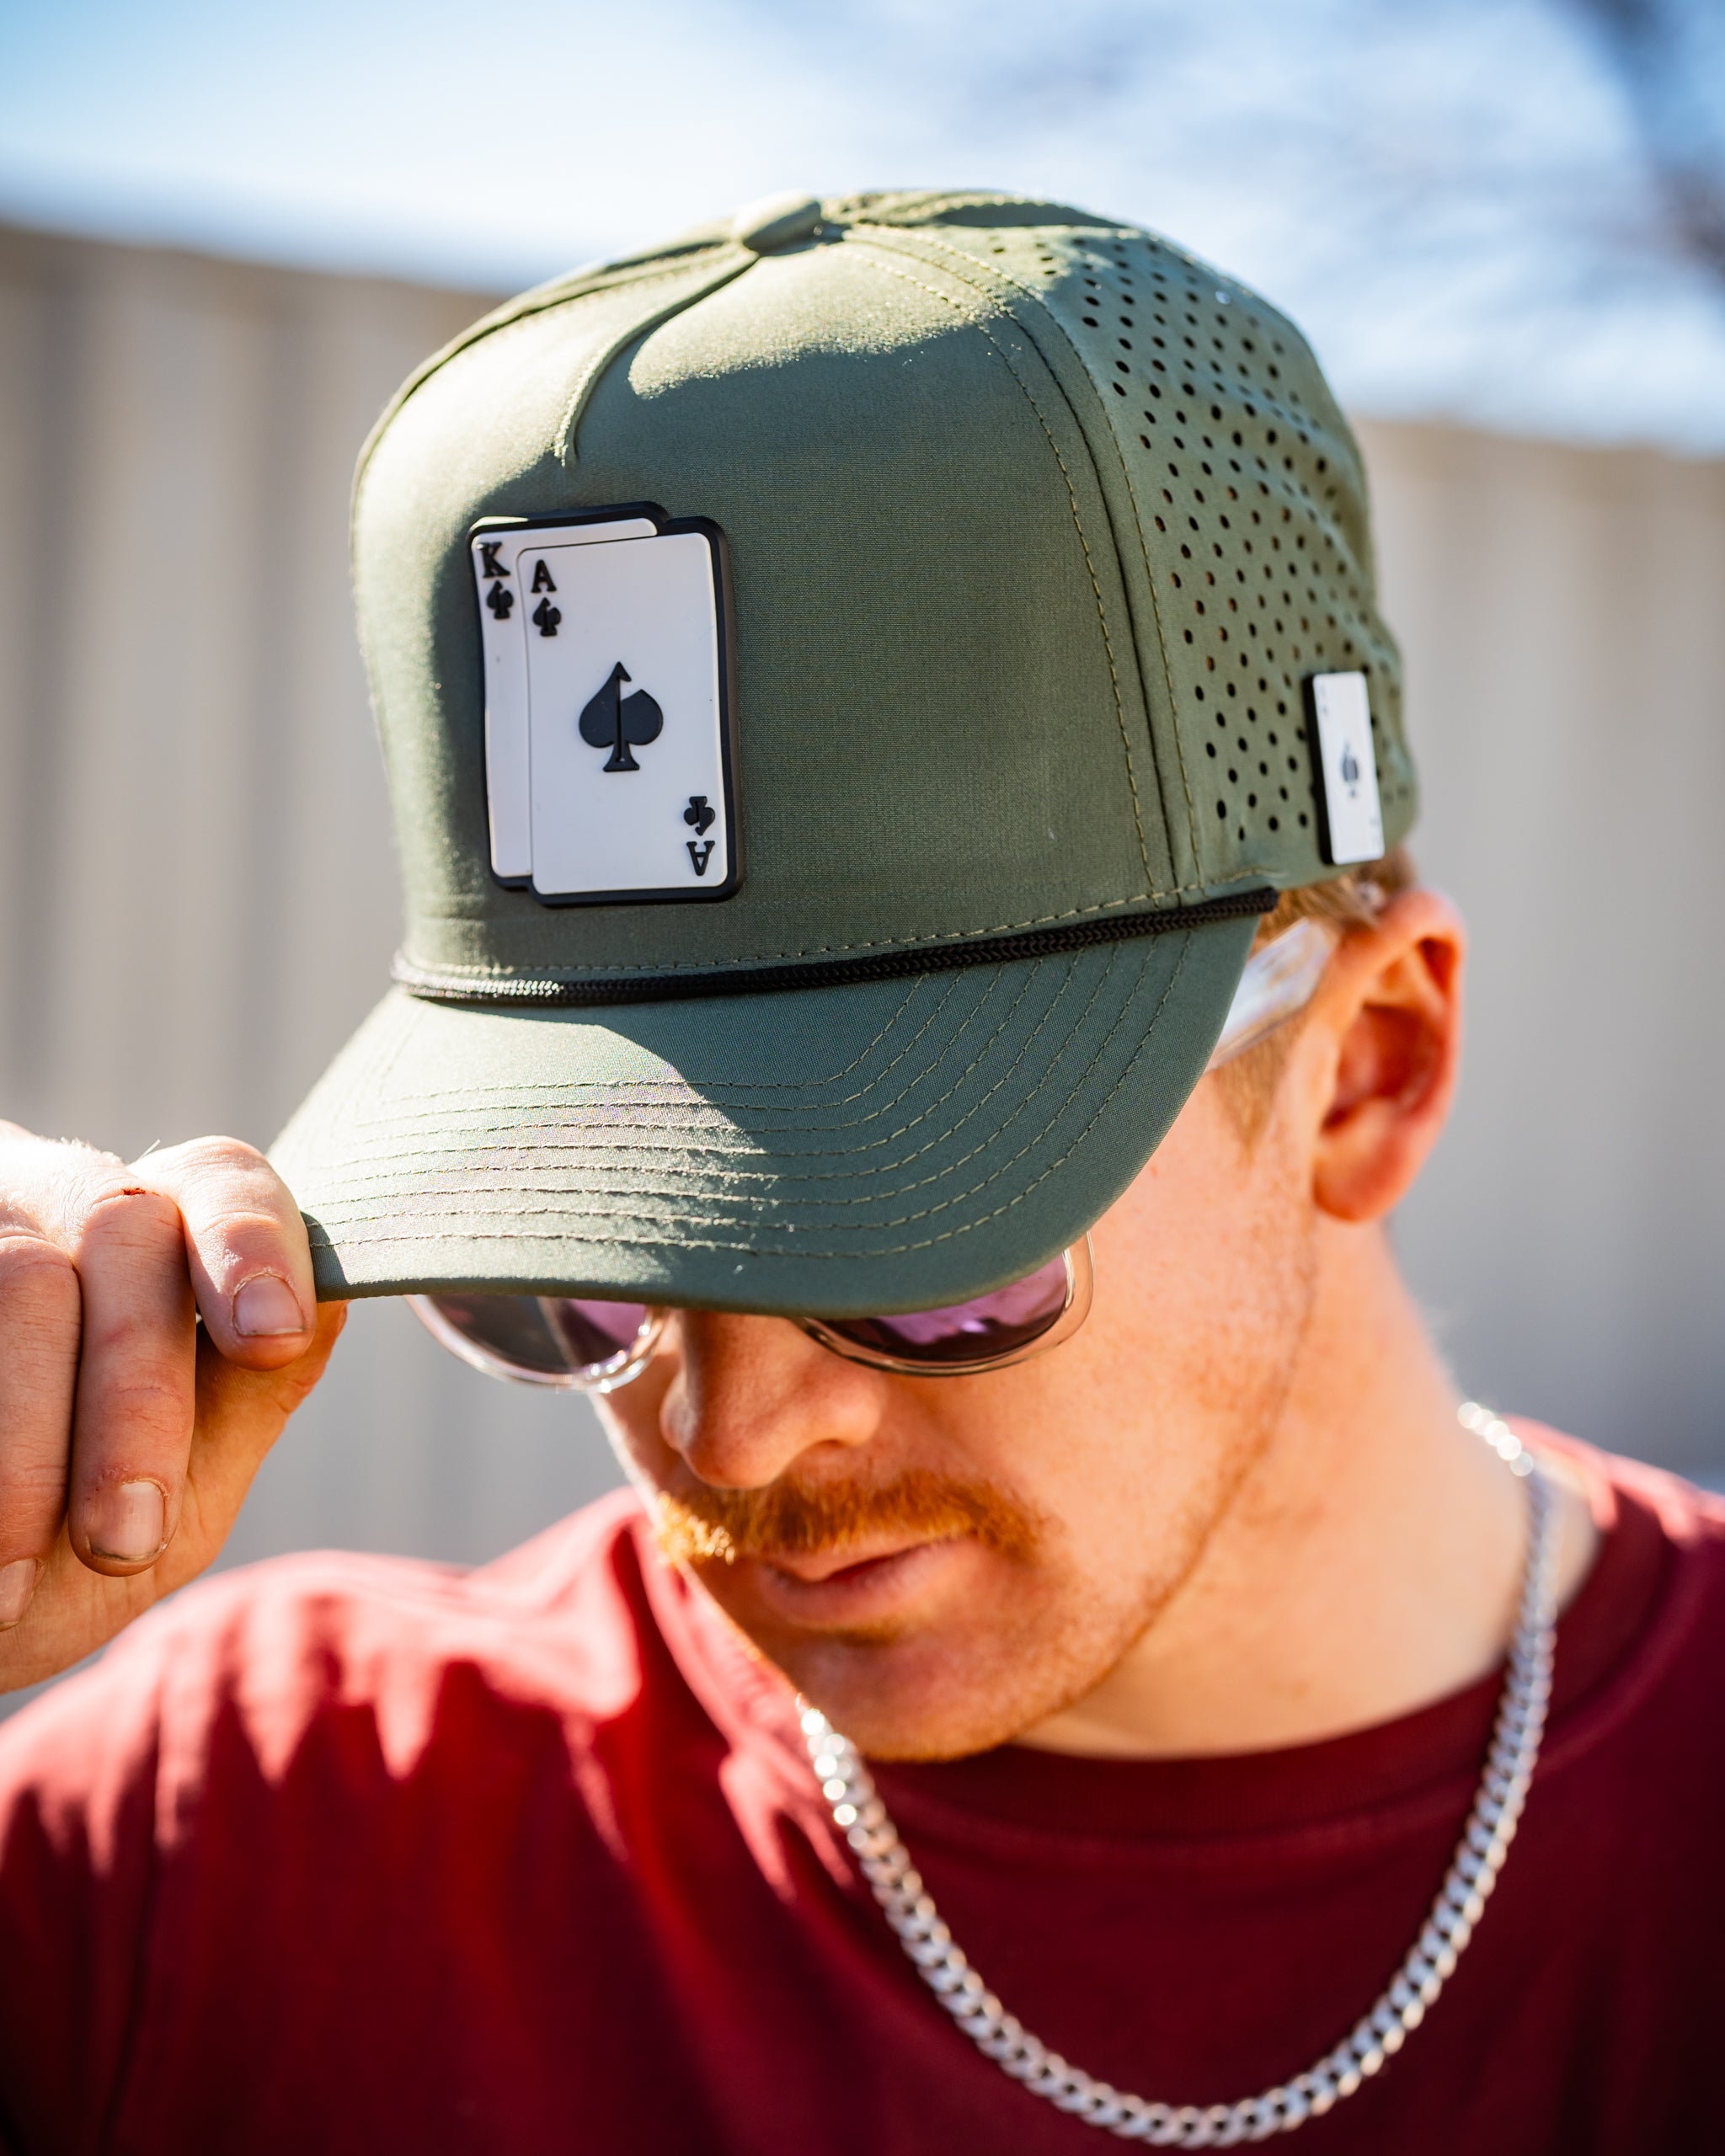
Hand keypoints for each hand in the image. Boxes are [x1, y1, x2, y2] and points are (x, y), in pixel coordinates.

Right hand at [0, 1125, 343, 1690]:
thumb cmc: (73, 1541)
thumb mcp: (178, 1488)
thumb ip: (244, 1401)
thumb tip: (324, 1308)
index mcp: (161, 1236)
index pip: (221, 1180)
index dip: (252, 1244)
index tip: (272, 1337)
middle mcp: (62, 1200)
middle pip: (123, 1235)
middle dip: (134, 1398)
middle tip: (124, 1541)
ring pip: (16, 1279)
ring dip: (21, 1445)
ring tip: (10, 1588)